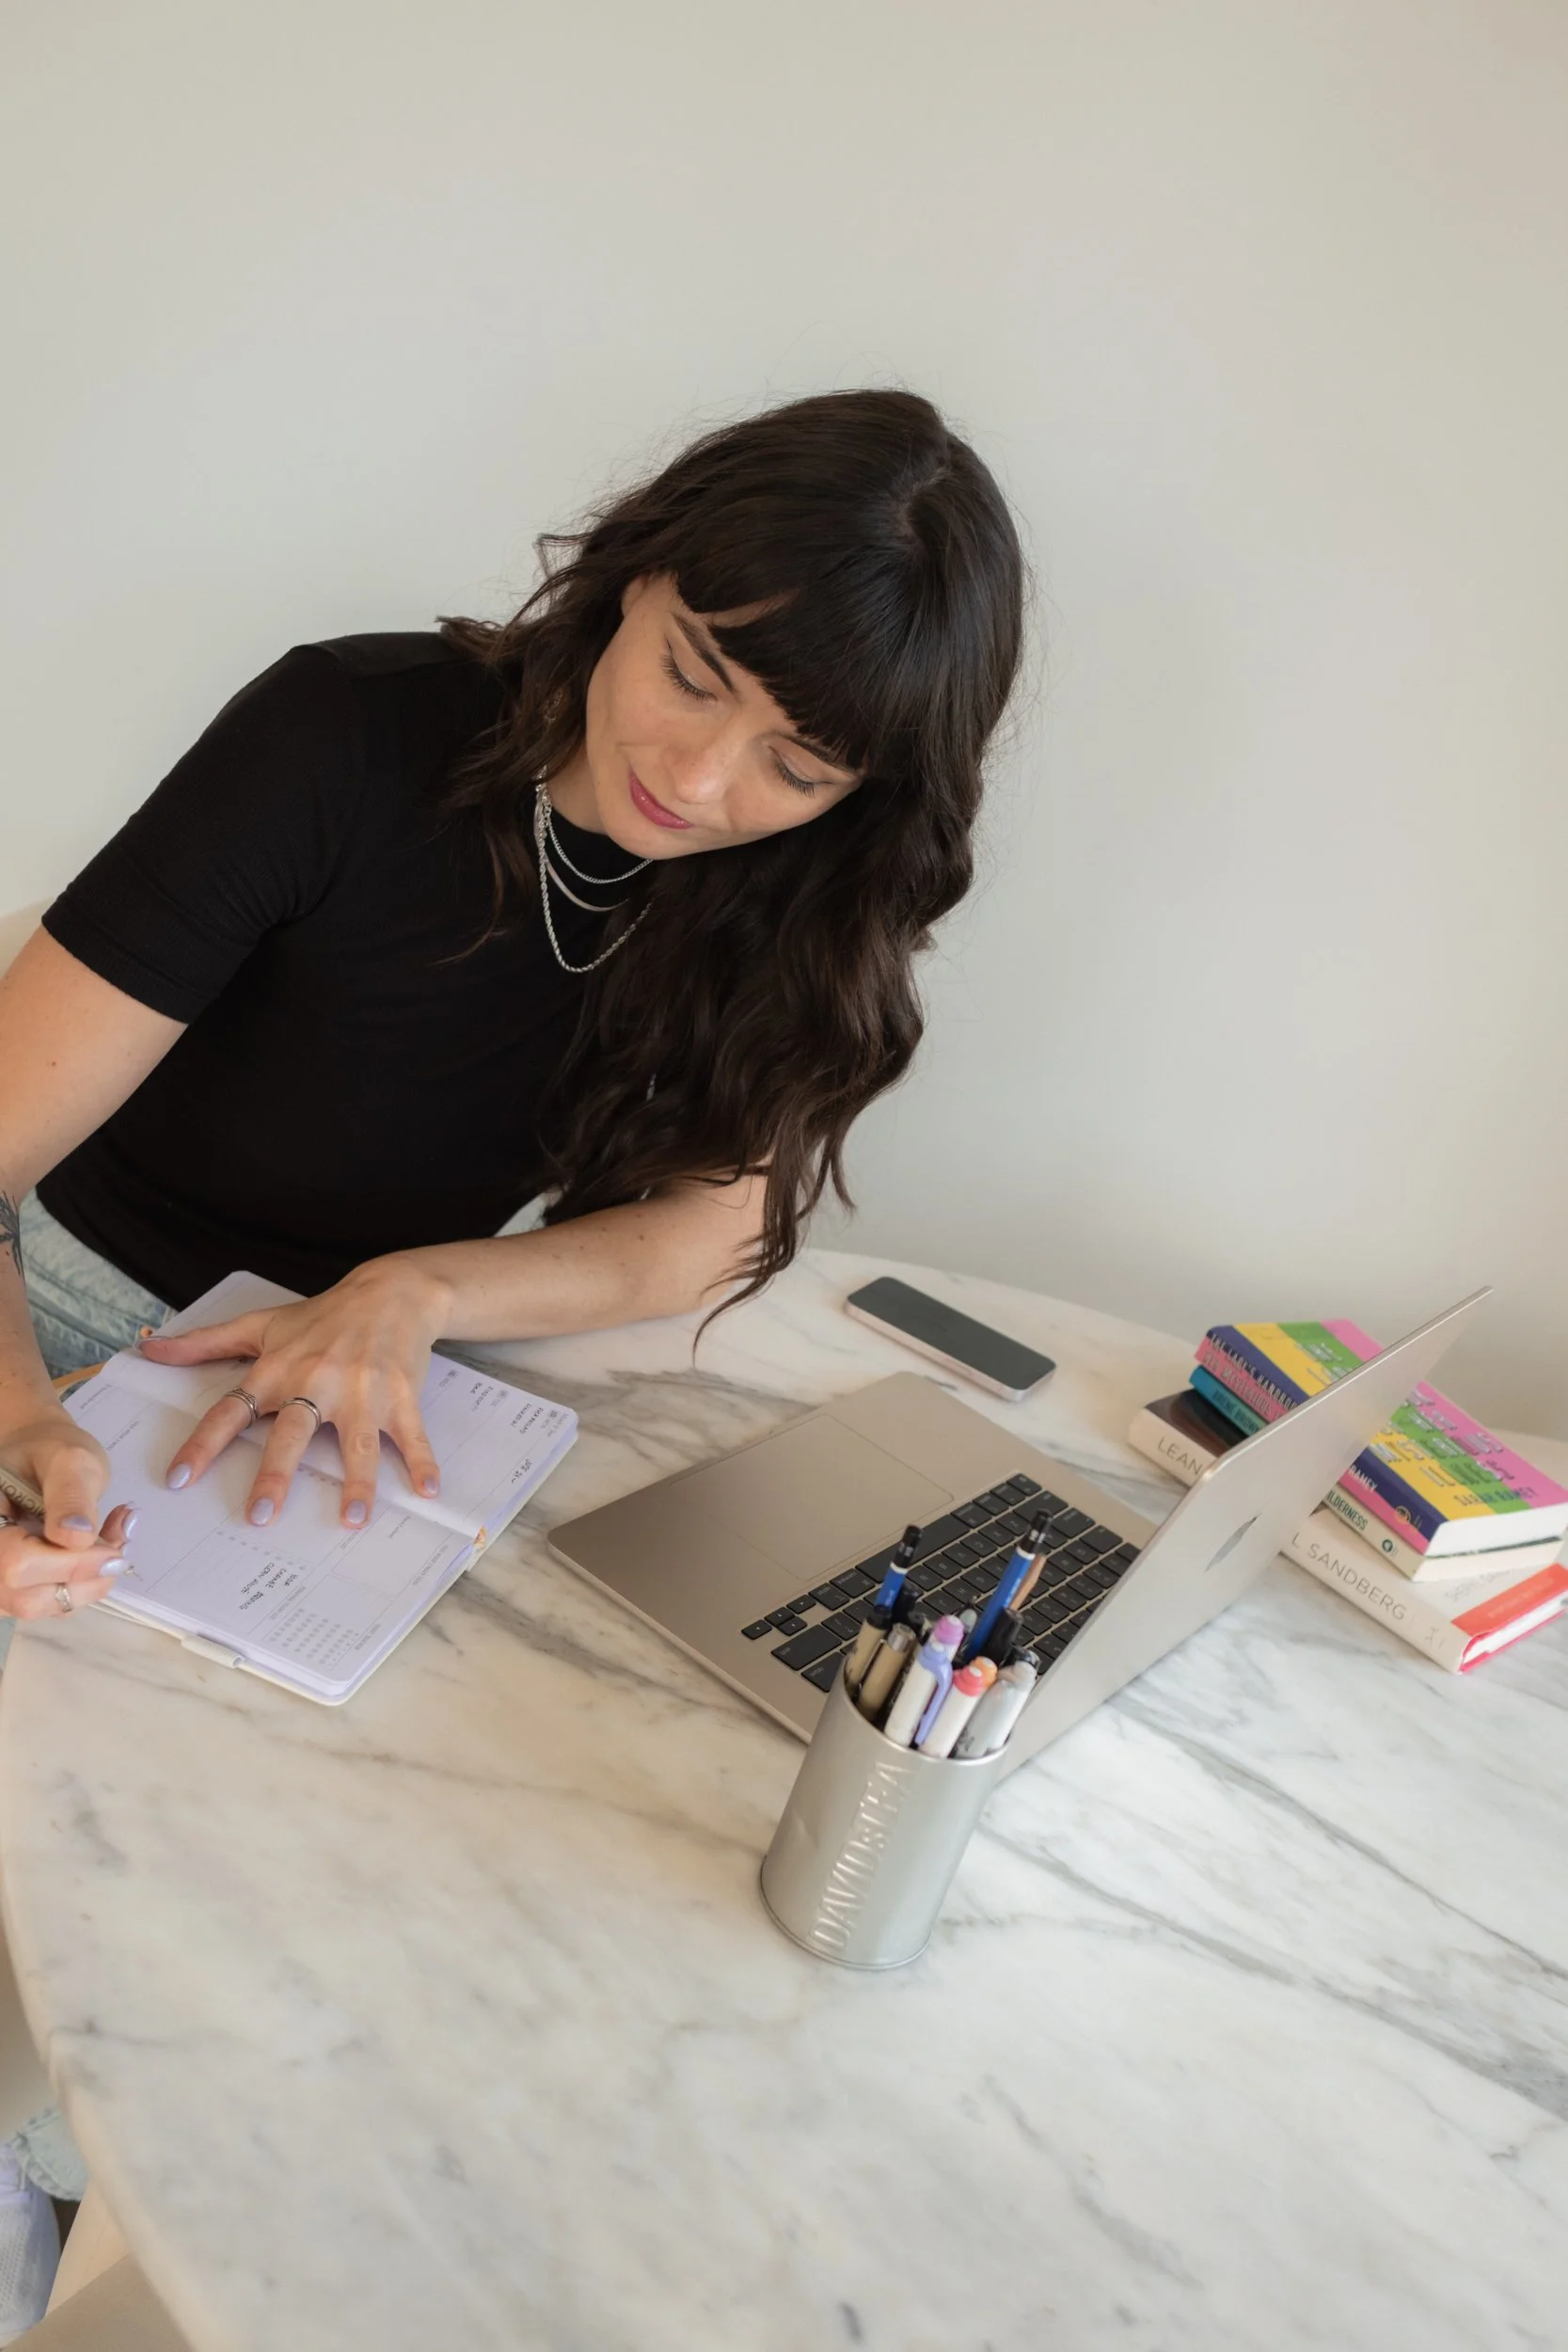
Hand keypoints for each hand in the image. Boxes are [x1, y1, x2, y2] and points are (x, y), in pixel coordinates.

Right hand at [0, 1409, 136, 1620]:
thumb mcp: (69, 1459)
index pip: (15, 1563)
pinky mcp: (20, 1586)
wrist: (43, 1456)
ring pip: (43, 1606)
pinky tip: (105, 1547)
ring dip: (91, 1579)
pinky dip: (88, 1581)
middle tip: (121, 1536)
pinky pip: (54, 1601)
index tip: (114, 1545)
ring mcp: (0, 1577)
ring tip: (116, 1535)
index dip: (69, 1564)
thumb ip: (70, 1495)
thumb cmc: (52, 1452)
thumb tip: (76, 1539)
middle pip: (25, 1597)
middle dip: (85, 1574)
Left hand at [139, 1257, 450, 1529]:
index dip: (203, 1445)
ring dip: (358, 1482)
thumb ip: (205, 1343)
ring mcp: (362, 1392)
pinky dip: (422, 1461)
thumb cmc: (323, 1315)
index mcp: (278, 1371)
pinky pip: (411, 1435)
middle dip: (276, 1473)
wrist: (391, 1292)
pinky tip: (428, 1489)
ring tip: (352, 1519)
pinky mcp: (400, 1397)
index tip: (179, 1478)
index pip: (231, 1412)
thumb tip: (149, 1349)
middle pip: (292, 1433)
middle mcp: (317, 1382)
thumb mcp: (261, 1324)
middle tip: (261, 1514)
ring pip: (356, 1443)